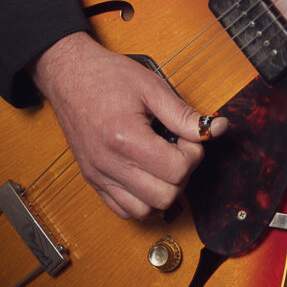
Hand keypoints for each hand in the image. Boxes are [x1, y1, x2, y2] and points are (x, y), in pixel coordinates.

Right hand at [32, 32, 222, 219]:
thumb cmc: (108, 77)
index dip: (194, 154)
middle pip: (164, 196)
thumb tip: (217, 129)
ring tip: (163, 163)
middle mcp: (109, 164)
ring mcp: (98, 175)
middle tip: (179, 150)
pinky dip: (142, 200)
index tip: (189, 137)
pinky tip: (148, 175)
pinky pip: (123, 210)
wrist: (69, 75)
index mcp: (125, 139)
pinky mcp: (92, 180)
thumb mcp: (153, 88)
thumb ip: (185, 115)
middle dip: (182, 174)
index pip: (176, 170)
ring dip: (163, 191)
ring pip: (145, 210)